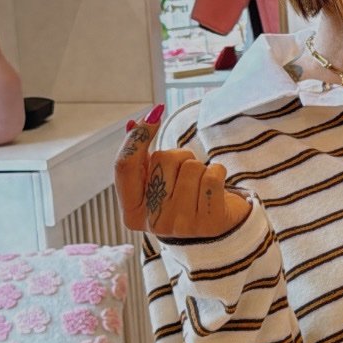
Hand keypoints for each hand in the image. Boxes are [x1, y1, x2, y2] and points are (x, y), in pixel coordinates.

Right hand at [115, 108, 248, 239]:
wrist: (218, 229)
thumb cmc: (181, 199)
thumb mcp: (154, 183)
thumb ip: (139, 157)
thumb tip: (133, 124)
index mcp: (132, 212)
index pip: (124, 165)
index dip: (138, 135)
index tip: (154, 114)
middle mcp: (154, 223)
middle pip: (161, 159)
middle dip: (177, 156)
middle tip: (184, 174)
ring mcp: (182, 225)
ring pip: (190, 166)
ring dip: (199, 167)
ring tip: (199, 185)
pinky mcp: (210, 223)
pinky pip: (213, 175)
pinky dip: (218, 172)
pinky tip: (216, 187)